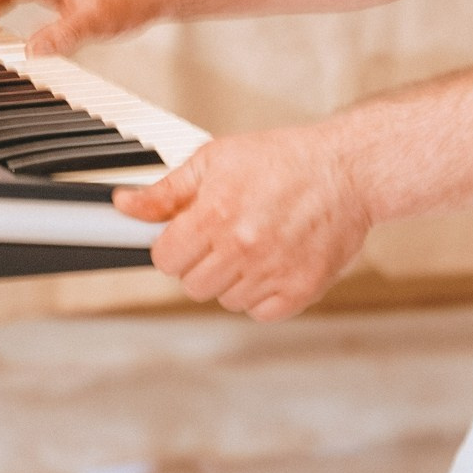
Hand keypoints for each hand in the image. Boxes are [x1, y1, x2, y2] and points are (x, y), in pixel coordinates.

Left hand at [112, 124, 373, 318]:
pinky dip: (261, 295)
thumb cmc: (285, 159)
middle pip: (192, 284)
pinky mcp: (301, 289)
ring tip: (253, 245)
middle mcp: (242, 248)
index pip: (164, 259)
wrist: (347, 169)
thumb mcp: (216, 159)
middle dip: (201, 262)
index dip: (173, 245)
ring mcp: (273, 272)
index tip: (188, 235)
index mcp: (216, 215)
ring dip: (232, 279)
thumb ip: (167, 190)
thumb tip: (125, 205)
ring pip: (225, 300)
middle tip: (224, 237)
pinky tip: (272, 264)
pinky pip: (260, 312)